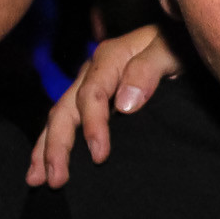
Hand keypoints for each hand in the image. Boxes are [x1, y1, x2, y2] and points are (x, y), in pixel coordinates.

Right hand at [27, 24, 183, 187]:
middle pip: (66, 109)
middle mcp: (93, 73)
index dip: (93, 126)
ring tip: (37, 179)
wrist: (182, 39)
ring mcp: (91, 86)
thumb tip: (124, 104)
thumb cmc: (179, 43)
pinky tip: (48, 165)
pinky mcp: (96, 101)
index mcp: (110, 58)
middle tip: (55, 179)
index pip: (92, 95)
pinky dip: (56, 143)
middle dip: (57, 146)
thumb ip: (149, 69)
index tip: (100, 156)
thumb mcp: (170, 49)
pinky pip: (70, 122)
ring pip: (60, 118)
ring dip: (47, 149)